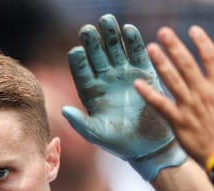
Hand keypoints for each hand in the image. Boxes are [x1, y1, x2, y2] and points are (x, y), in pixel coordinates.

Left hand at [62, 14, 185, 180]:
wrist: (150, 147)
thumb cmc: (120, 143)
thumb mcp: (97, 134)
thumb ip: (80, 123)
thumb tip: (63, 110)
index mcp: (91, 93)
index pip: (81, 72)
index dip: (79, 61)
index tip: (76, 51)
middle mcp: (106, 80)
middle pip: (97, 55)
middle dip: (92, 42)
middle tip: (88, 29)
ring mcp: (125, 75)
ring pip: (116, 50)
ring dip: (111, 36)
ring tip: (107, 20)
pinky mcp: (145, 74)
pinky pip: (138, 54)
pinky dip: (134, 43)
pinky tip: (129, 30)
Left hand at [133, 26, 213, 165]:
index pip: (211, 57)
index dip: (201, 42)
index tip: (193, 30)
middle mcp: (203, 93)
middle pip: (187, 63)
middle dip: (175, 46)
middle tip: (164, 32)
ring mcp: (189, 106)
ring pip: (172, 79)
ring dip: (160, 62)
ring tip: (151, 48)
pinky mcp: (177, 121)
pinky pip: (159, 104)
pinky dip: (148, 93)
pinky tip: (137, 83)